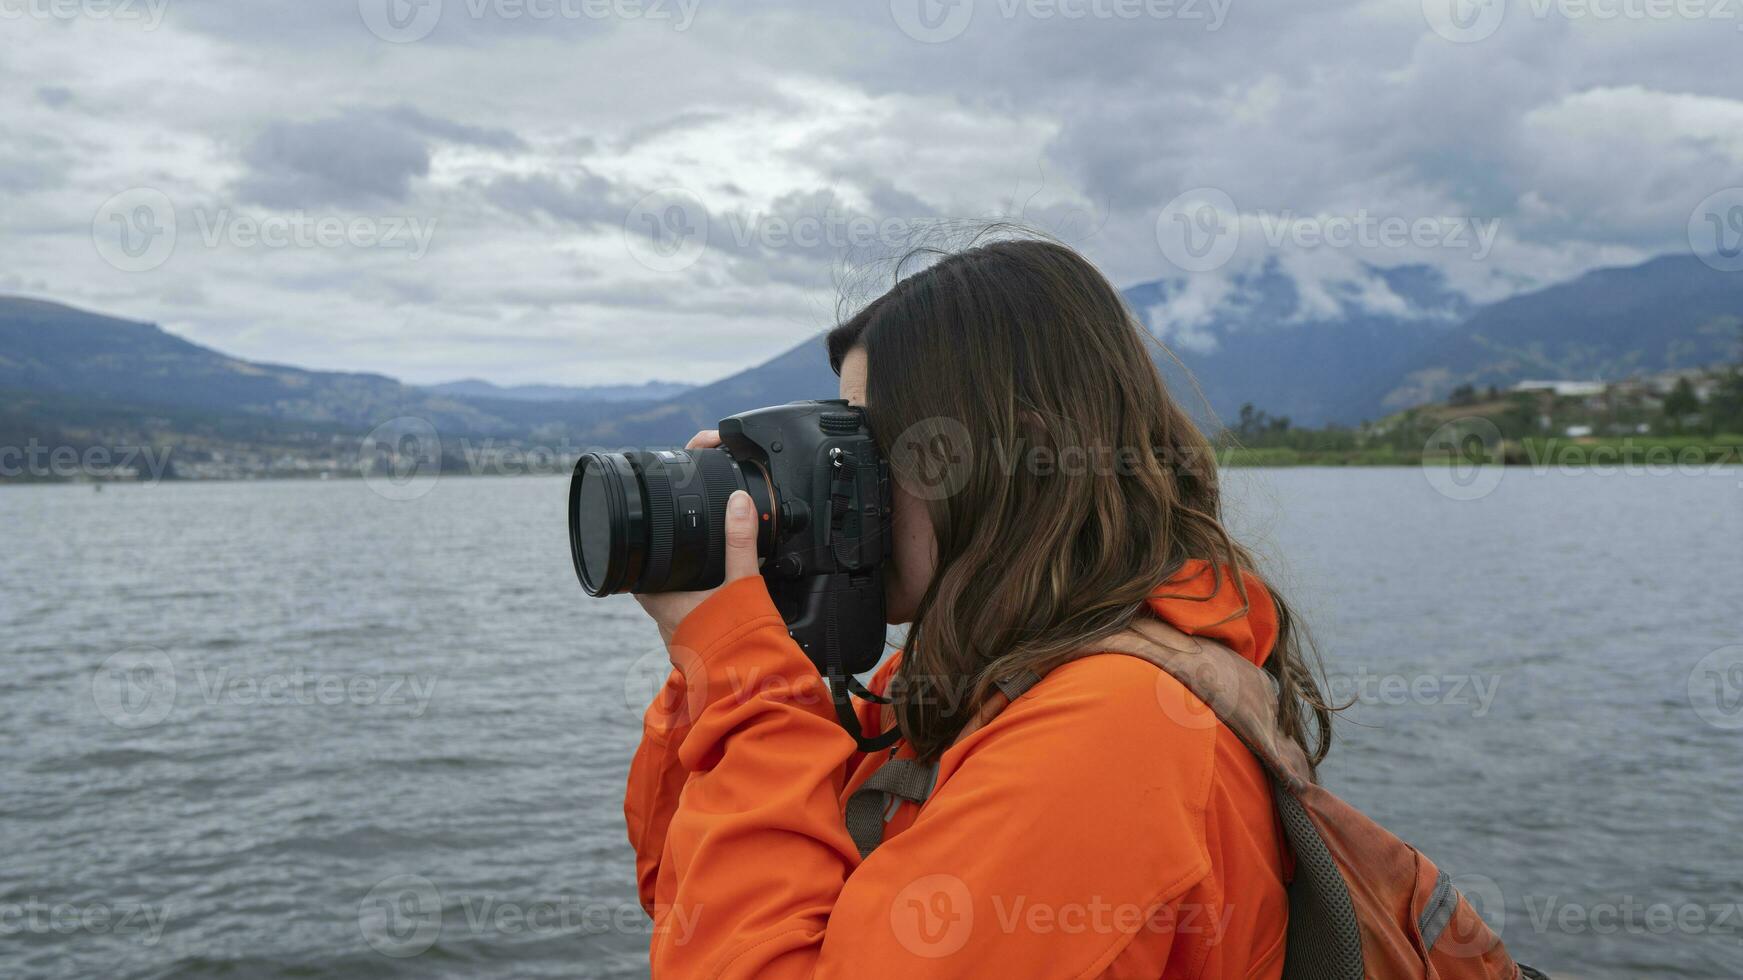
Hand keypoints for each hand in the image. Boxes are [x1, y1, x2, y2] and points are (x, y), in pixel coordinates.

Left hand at [635, 430, 763, 646]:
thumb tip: (738, 502)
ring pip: (672, 596)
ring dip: (687, 581)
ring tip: (707, 565)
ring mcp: (678, 633)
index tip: (651, 527)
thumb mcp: (741, 584)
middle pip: (653, 576)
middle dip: (670, 558)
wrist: (750, 689)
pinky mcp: (697, 644)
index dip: (642, 540)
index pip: (635, 561)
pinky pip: (692, 613)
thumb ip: (740, 542)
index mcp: (659, 597)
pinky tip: (722, 596)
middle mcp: (662, 617)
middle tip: (686, 539)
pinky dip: (703, 599)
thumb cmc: (736, 646)